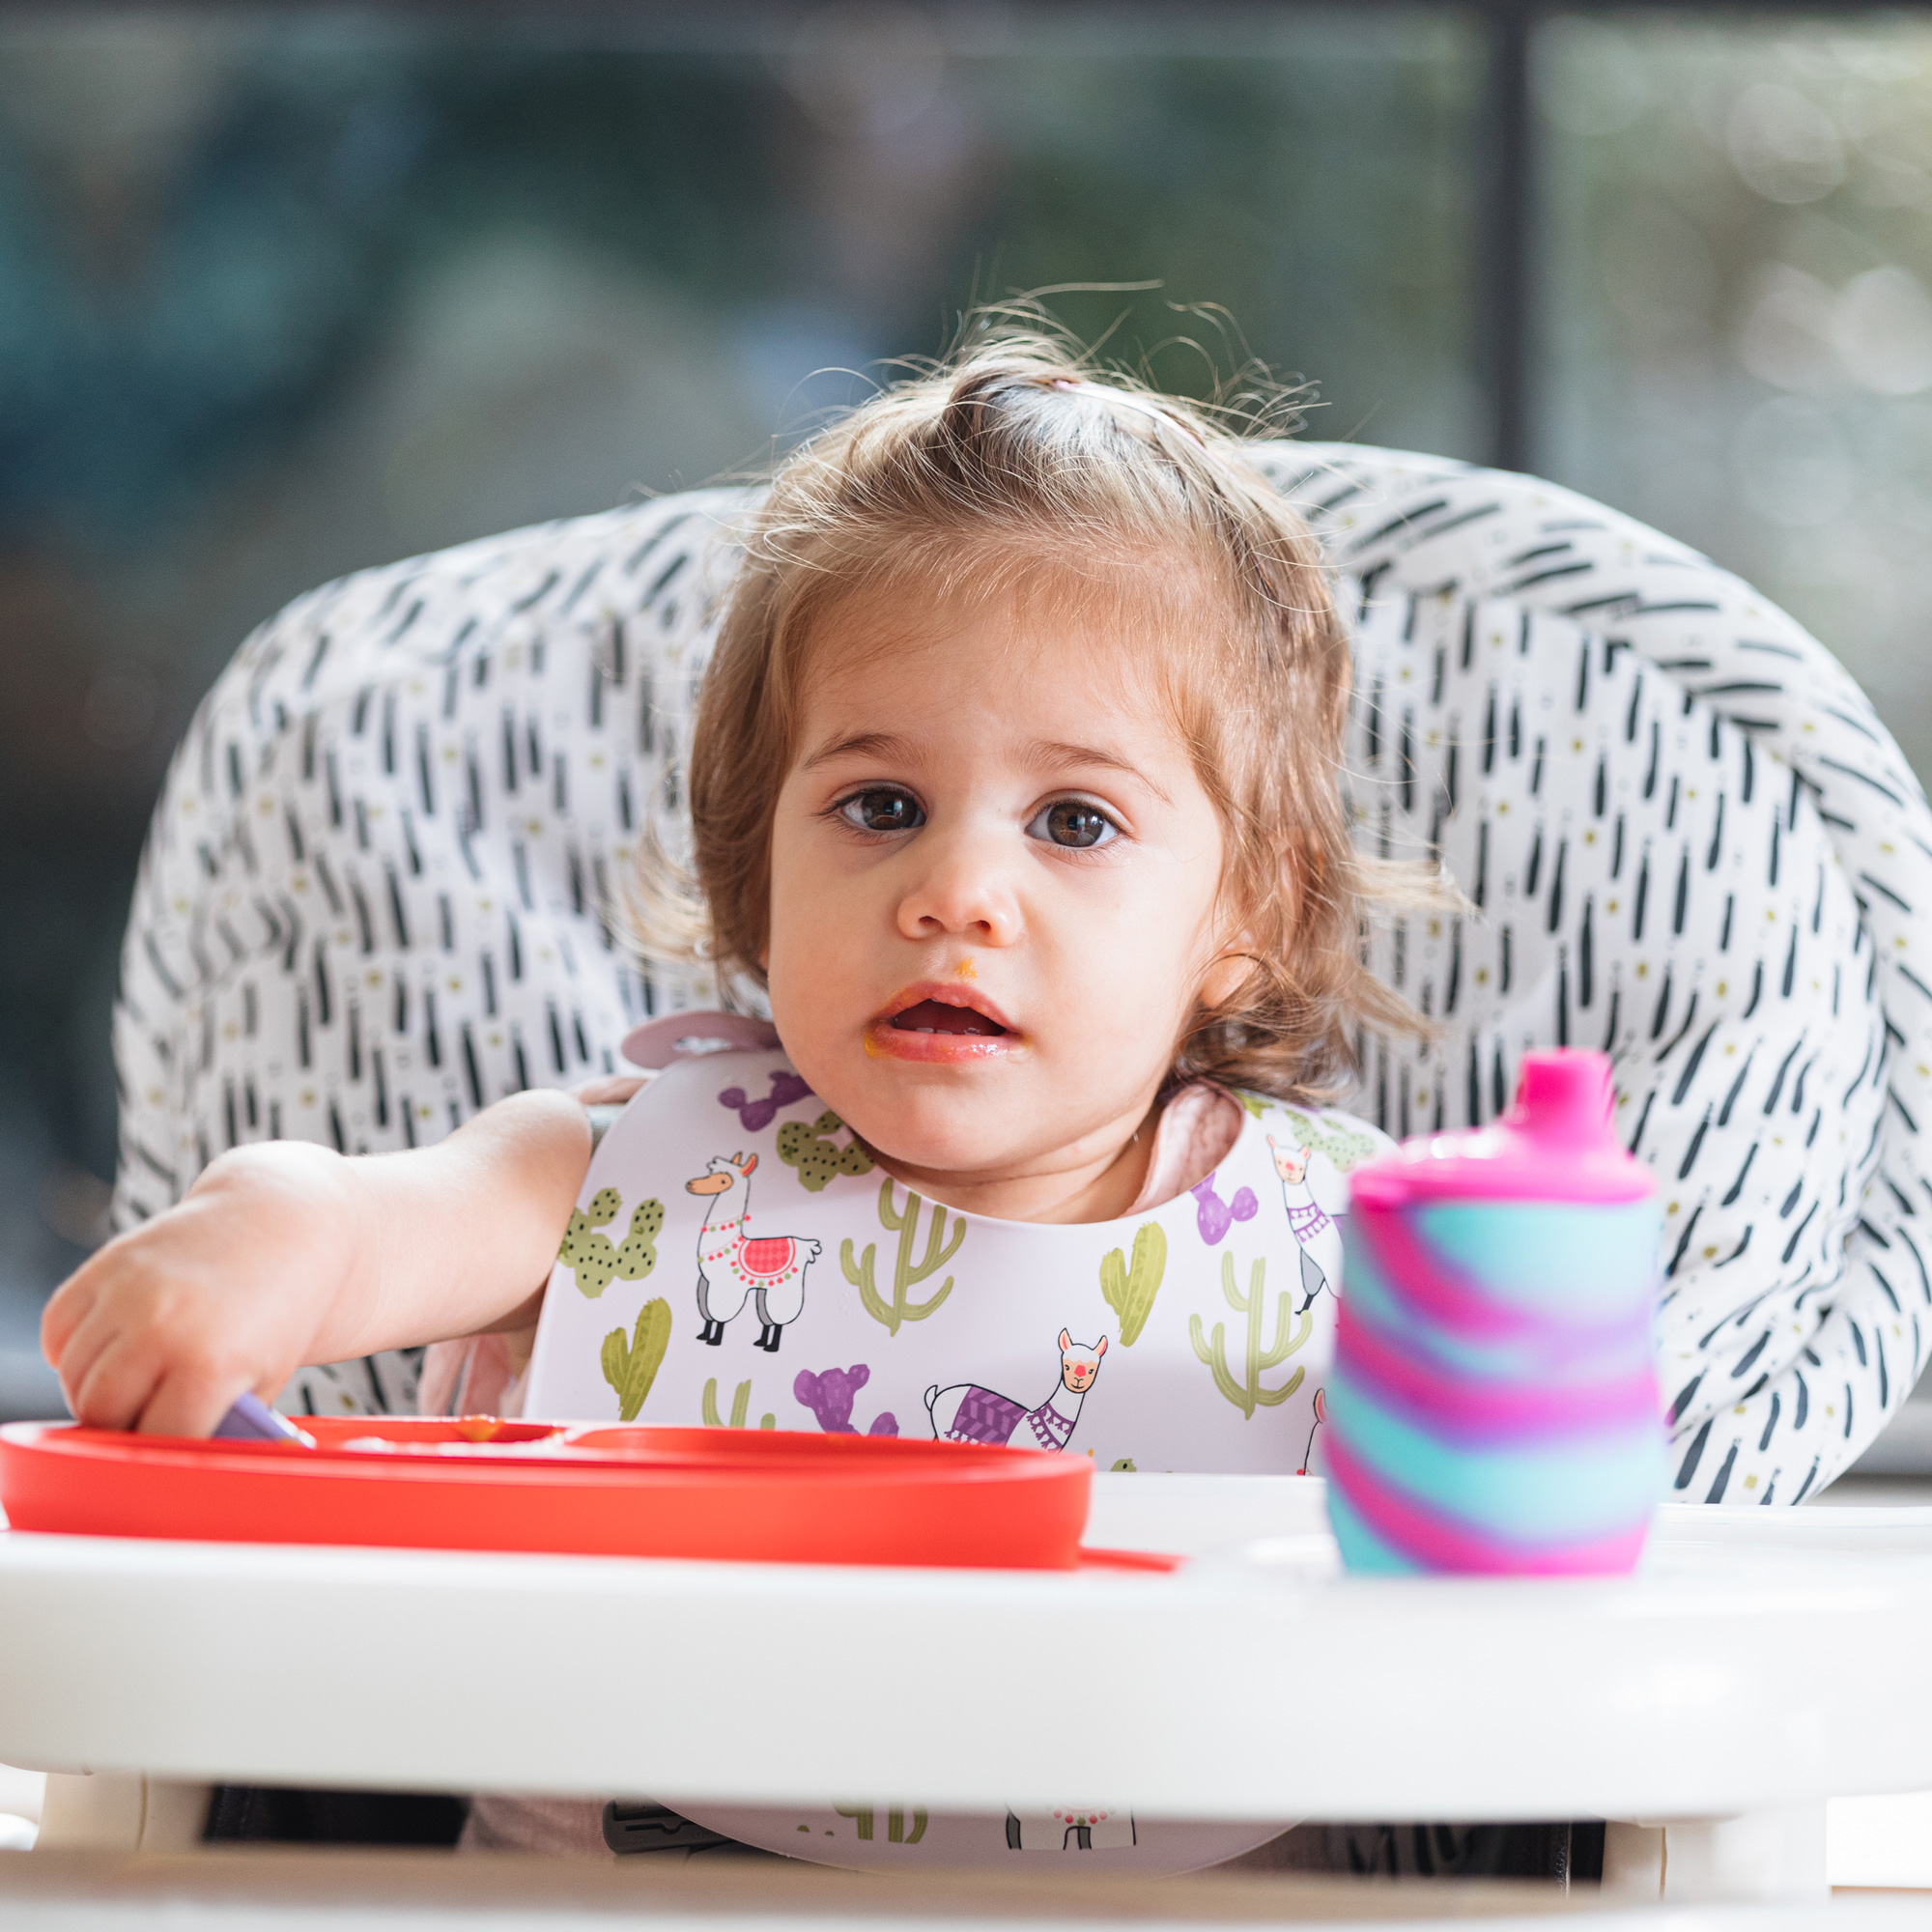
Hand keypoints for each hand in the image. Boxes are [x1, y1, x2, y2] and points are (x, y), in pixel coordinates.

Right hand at [41, 1141, 363, 1435]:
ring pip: (73, 1377)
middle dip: (126, 1422)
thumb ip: (223, 1421)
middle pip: (102, 1414)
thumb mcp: (268, 1376)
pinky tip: (116, 1348)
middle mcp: (160, 1326)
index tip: (177, 1443)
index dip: (167, 1446)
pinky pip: (59, 1332)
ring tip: (141, 1381)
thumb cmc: (277, 1309)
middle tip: (155, 1412)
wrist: (276, 1226)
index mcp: (210, 1363)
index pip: (156, 1438)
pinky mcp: (106, 1266)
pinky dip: (74, 1349)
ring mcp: (128, 1293)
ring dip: (97, 1389)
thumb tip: (183, 1464)